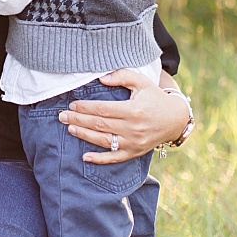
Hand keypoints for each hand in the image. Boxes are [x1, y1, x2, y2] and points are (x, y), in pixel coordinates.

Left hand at [58, 69, 190, 164]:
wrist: (175, 119)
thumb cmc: (155, 97)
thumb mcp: (142, 82)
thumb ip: (122, 76)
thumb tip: (101, 78)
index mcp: (133, 110)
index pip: (103, 109)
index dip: (86, 107)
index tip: (73, 104)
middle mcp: (132, 128)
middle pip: (100, 125)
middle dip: (79, 120)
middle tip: (62, 116)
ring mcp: (133, 143)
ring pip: (103, 141)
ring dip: (84, 136)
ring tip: (69, 128)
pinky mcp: (134, 152)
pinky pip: (114, 158)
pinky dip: (99, 159)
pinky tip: (85, 157)